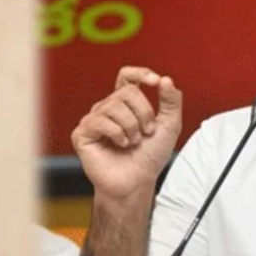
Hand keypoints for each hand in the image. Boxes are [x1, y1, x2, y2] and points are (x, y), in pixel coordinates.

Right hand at [71, 66, 182, 198]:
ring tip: (133, 142)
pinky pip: (100, 121)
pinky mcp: (83, 133)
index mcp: (126, 104)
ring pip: (114, 106)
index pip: (127, 77)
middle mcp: (108, 109)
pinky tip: (120, 145)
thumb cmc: (149, 157)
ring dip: (132, 127)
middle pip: (127, 92)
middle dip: (144, 113)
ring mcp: (94, 120)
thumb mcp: (169, 126)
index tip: (155, 81)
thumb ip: (172, 100)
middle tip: (147, 132)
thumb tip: (165, 79)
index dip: (140, 73)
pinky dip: (117, 134)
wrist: (137, 181)